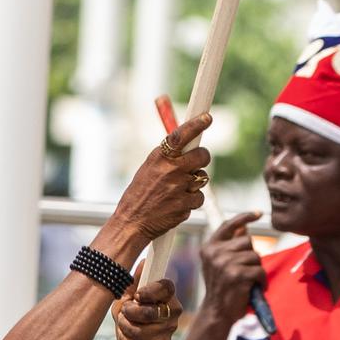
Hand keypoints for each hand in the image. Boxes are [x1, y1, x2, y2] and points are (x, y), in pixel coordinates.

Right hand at [107, 115, 212, 245]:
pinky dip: (192, 201)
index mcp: (159, 157)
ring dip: (194, 183)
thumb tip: (188, 144)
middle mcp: (171, 170)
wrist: (132, 221)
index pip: (180, 136)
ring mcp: (179, 188)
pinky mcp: (185, 205)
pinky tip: (177, 203)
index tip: (207, 118)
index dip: (196, 125)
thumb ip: (168, 157)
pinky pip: (199, 198)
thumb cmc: (140, 193)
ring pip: (202, 178)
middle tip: (196, 162)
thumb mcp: (149, 168)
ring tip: (176, 189)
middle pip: (202, 156)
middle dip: (202, 158)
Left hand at [111, 279, 181, 339]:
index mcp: (167, 294)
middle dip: (128, 314)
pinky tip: (128, 339)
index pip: (165, 288)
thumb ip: (134, 280)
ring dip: (124, 329)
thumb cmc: (129, 310)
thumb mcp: (128, 292)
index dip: (149, 292)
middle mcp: (173, 311)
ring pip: (141, 333)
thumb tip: (143, 262)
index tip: (136, 296)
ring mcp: (170, 331)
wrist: (128, 337)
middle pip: (149, 313)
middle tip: (123, 312)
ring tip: (123, 325)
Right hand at [194, 214, 267, 320]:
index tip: (258, 213)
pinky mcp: (237, 275)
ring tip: (249, 281)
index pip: (228, 225)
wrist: (217, 313)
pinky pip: (259, 270)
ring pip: (255, 256)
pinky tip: (255, 288)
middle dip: (252, 255)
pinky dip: (261, 280)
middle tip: (246, 271)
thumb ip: (230, 246)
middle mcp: (215, 253)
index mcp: (209, 248)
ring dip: (257, 269)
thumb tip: (244, 228)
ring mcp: (225, 263)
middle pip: (247, 241)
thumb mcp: (221, 264)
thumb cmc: (223, 288)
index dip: (244, 217)